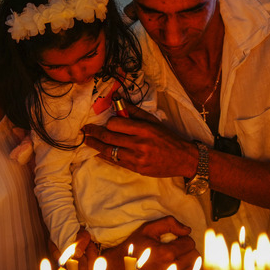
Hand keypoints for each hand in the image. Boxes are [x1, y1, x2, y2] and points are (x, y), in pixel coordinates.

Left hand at [82, 106, 196, 178]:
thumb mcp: (153, 121)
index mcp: (144, 129)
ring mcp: (137, 158)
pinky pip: (115, 161)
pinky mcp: (136, 168)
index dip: (108, 123)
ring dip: (95, 145)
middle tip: (85, 130)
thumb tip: (116, 100)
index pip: (116, 124)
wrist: (183, 158)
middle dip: (94, 133)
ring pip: (109, 151)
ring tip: (87, 140)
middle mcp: (139, 143)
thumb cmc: (167, 137)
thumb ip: (134, 111)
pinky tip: (97, 153)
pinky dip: (104, 156)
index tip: (105, 122)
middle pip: (109, 138)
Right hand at [96, 216, 198, 269]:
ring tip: (176, 260)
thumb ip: (169, 223)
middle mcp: (171, 269)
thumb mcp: (147, 229)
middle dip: (187, 251)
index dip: (183, 239)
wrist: (118, 268)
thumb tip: (187, 230)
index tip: (174, 241)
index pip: (190, 243)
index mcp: (166, 253)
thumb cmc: (133, 248)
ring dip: (189, 263)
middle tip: (176, 250)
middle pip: (195, 256)